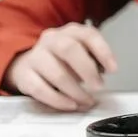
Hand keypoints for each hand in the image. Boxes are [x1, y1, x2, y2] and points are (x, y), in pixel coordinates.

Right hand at [3, 24, 117, 110]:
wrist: (31, 63)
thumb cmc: (63, 59)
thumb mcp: (82, 53)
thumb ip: (94, 60)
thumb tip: (103, 74)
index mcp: (70, 32)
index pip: (88, 35)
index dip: (103, 52)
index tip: (113, 69)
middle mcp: (51, 40)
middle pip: (69, 50)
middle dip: (88, 70)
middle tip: (98, 86)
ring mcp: (35, 57)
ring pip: (57, 73)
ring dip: (76, 91)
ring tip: (87, 100)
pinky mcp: (24, 75)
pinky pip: (41, 89)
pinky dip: (58, 100)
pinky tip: (70, 104)